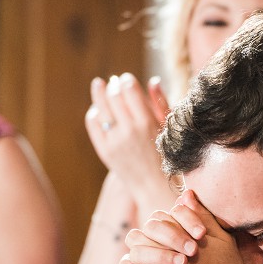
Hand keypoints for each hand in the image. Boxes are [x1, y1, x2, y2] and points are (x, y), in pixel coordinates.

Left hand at [84, 72, 171, 198]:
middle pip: (113, 96)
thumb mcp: (168, 127)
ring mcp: (115, 143)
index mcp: (146, 122)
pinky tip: (97, 110)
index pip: (129, 89)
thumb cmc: (165, 152)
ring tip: (100, 86)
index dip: (126, 80)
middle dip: (113, 85)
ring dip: (100, 94)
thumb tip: (151, 81)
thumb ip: (161, 102)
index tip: (126, 79)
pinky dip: (94, 114)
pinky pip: (93, 125)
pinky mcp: (105, 152)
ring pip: (101, 109)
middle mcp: (129, 132)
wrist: (153, 185)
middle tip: (114, 82)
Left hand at [121, 189, 257, 263]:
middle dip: (144, 246)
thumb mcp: (221, 240)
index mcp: (183, 238)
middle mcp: (170, 256)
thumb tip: (185, 195)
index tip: (177, 244)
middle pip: (136, 239)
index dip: (162, 229)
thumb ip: (202, 216)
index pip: (155, 222)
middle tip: (158, 259)